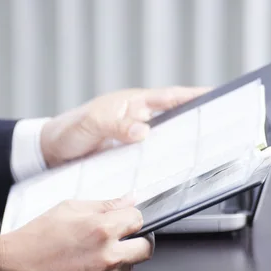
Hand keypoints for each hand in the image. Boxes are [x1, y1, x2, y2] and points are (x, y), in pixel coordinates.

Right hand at [0, 197, 152, 270]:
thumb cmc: (36, 238)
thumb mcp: (68, 209)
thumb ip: (105, 205)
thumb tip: (131, 199)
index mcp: (102, 229)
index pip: (139, 219)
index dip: (130, 218)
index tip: (124, 221)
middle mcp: (108, 257)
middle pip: (145, 248)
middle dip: (136, 240)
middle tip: (121, 239)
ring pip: (128, 269)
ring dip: (117, 261)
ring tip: (90, 256)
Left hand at [40, 86, 208, 167]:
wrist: (50, 153)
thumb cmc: (69, 130)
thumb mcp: (91, 123)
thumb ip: (115, 124)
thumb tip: (143, 130)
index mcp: (132, 104)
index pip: (169, 97)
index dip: (193, 96)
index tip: (216, 96)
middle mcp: (137, 119)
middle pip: (173, 119)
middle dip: (196, 122)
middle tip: (219, 132)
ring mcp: (134, 139)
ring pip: (165, 141)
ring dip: (181, 146)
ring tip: (203, 155)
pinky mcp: (128, 157)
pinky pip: (152, 159)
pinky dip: (163, 164)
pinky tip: (171, 174)